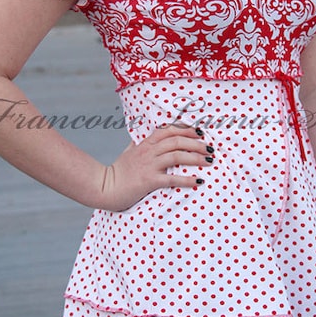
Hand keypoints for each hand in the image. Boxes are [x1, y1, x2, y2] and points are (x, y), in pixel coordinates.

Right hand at [96, 123, 213, 211]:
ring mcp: (148, 165)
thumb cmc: (118, 172)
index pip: (169, 130)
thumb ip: (137, 144)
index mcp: (145, 143)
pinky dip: (186, 179)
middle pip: (176, 140)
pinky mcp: (148, 181)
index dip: (186, 129)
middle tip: (209, 148)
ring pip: (176, 156)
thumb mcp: (128, 152)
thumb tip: (140, 138)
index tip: (200, 132)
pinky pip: (171, 178)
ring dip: (195, 157)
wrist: (105, 188)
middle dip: (196, 142)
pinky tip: (197, 181)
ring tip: (209, 161)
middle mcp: (148, 151)